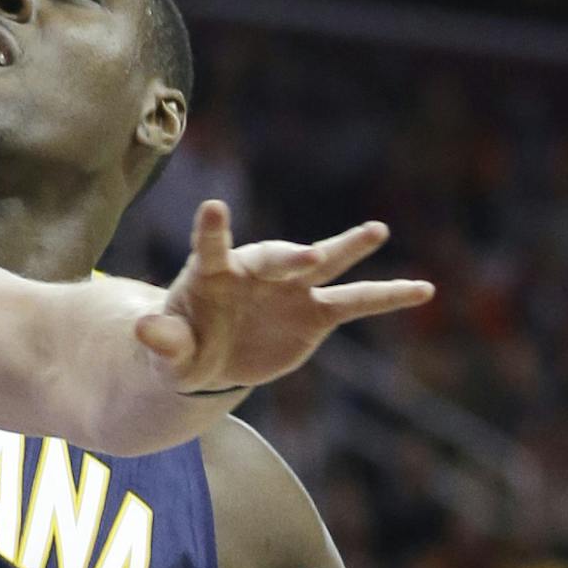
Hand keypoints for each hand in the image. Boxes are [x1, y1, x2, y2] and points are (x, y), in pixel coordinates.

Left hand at [135, 202, 431, 391]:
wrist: (206, 360)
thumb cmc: (179, 345)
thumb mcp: (165, 350)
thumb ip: (161, 340)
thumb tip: (144, 331)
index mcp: (210, 273)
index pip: (210, 246)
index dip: (212, 230)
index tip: (215, 207)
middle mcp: (254, 272)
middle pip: (273, 258)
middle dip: (290, 258)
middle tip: (309, 256)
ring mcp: (288, 290)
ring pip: (322, 266)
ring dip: (346, 249)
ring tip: (376, 230)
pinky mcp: (314, 314)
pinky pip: (355, 303)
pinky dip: (387, 296)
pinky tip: (422, 289)